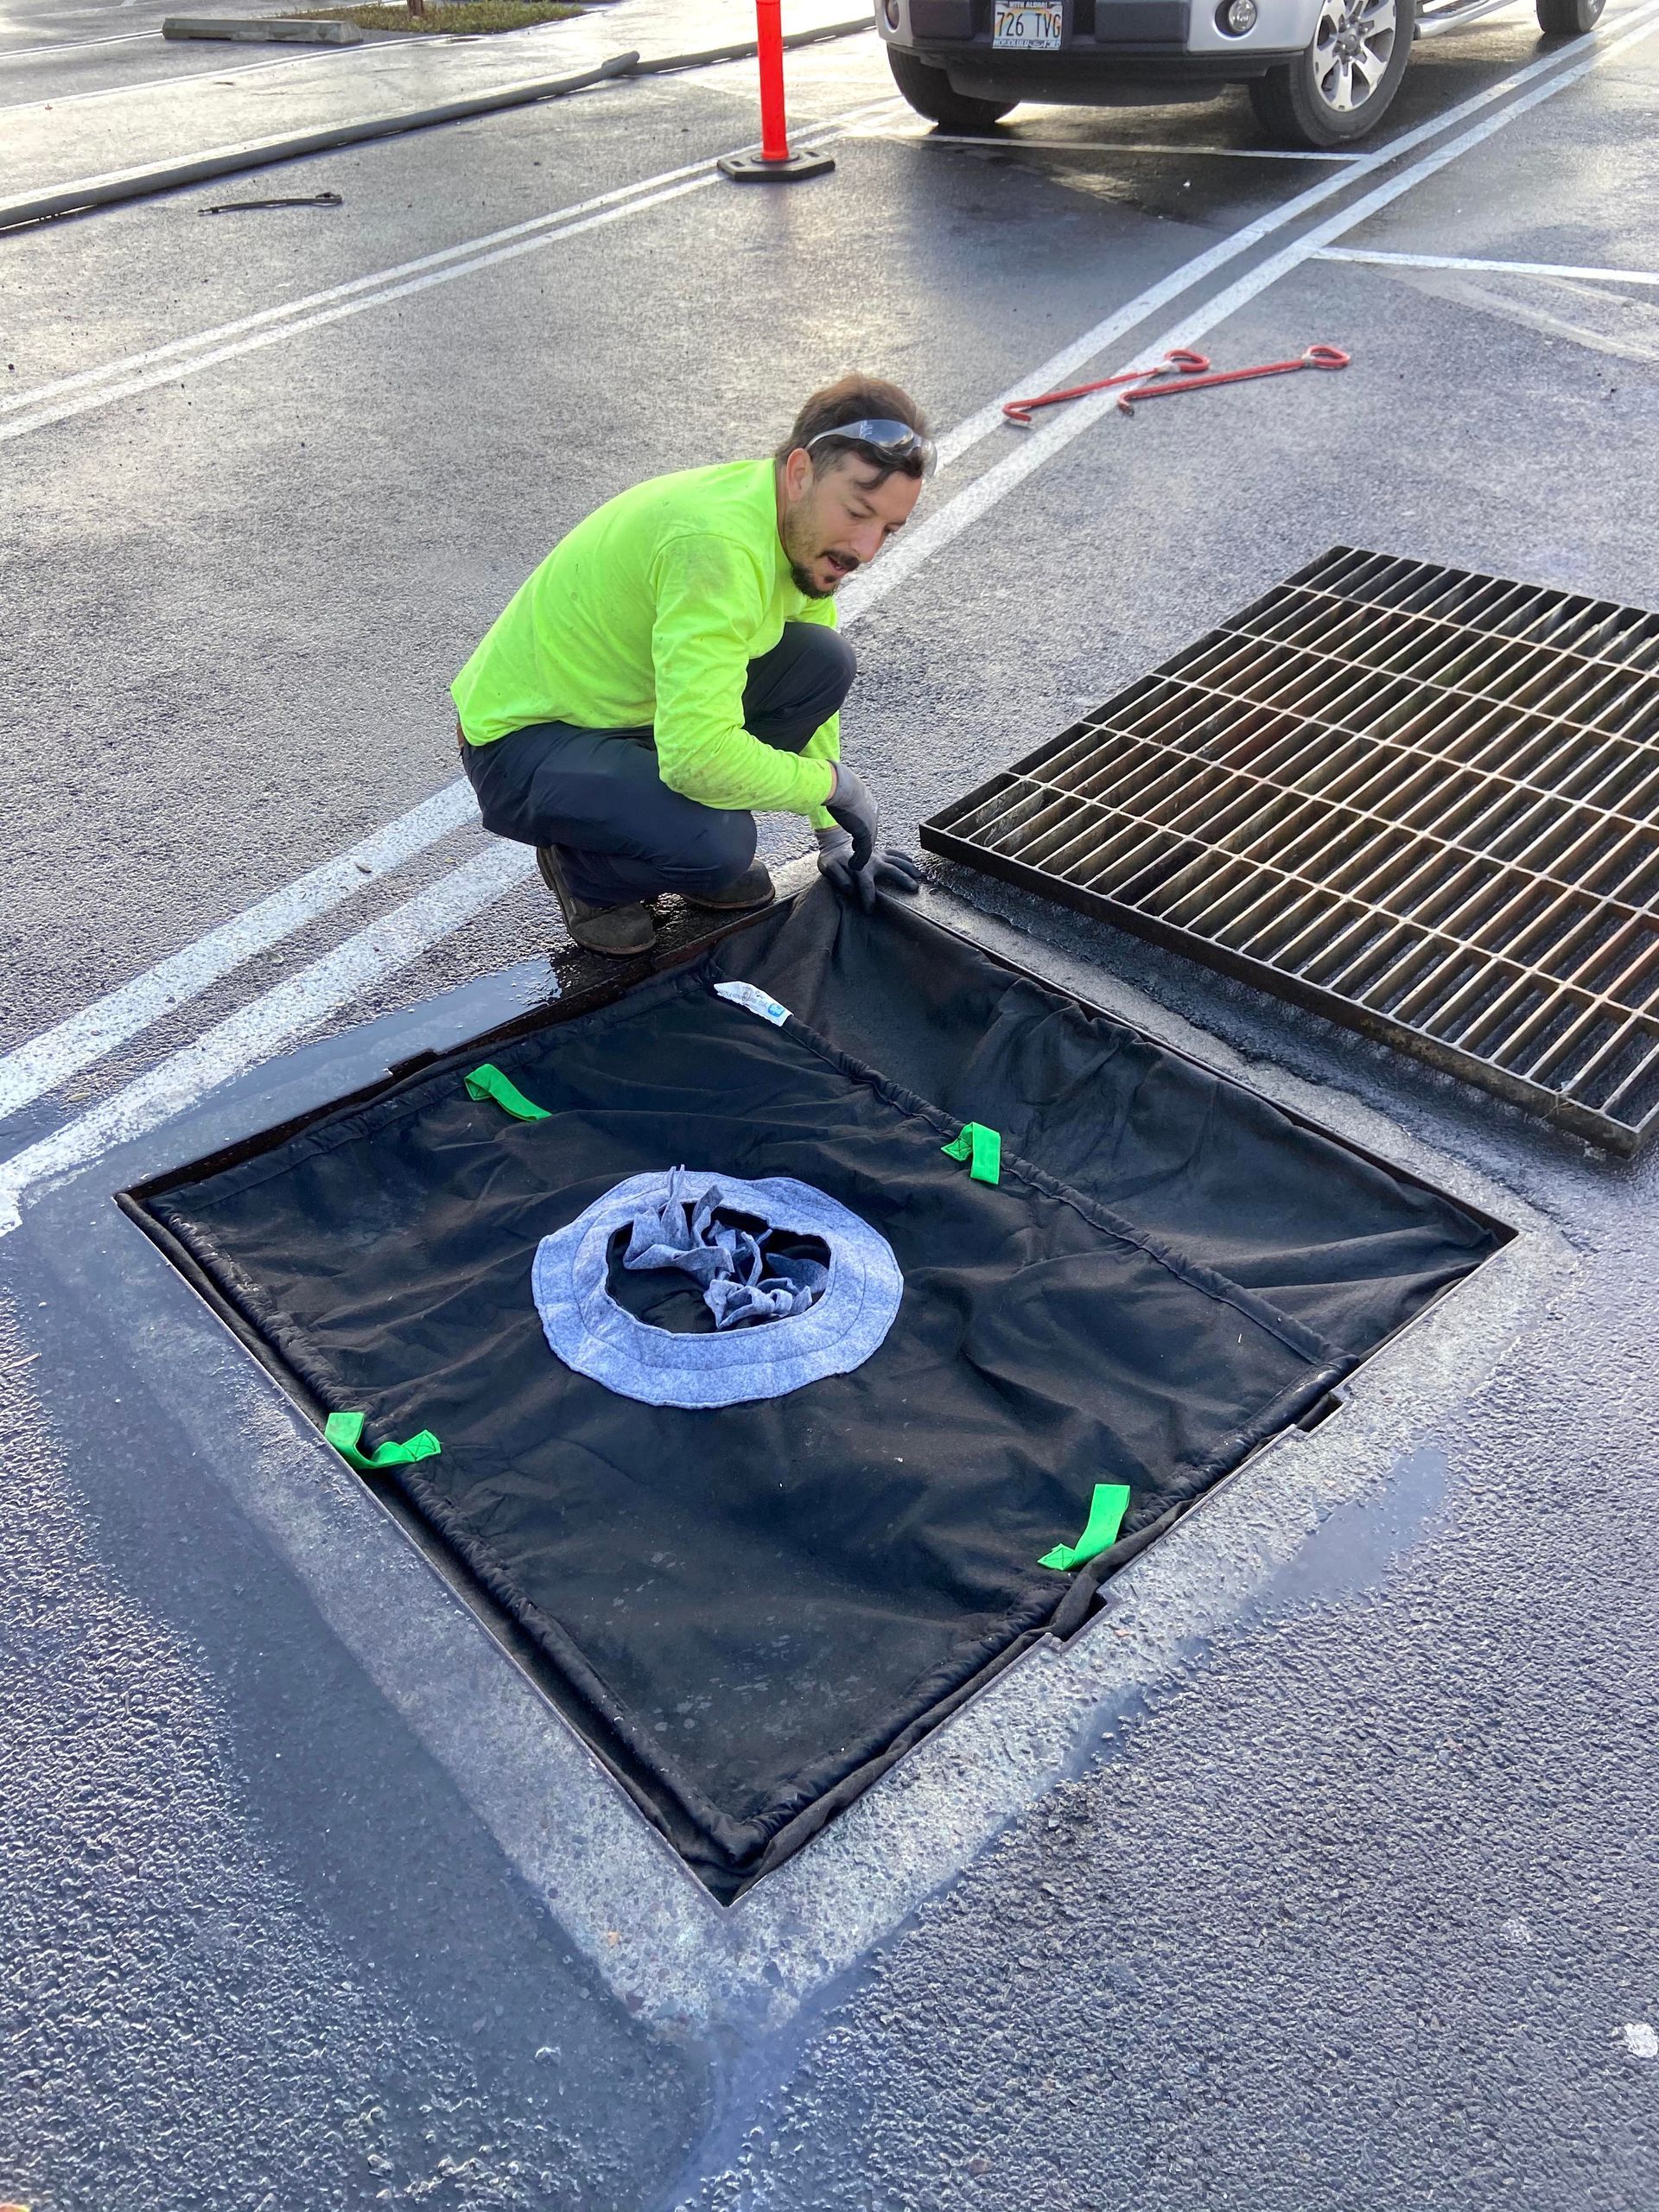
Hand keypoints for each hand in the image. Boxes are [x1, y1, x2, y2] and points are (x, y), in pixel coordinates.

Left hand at [815, 826, 923, 912]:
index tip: (869, 911)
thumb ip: (839, 879)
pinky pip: (894, 853)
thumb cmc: (831, 859)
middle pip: (891, 870)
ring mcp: (877, 854)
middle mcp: (872, 860)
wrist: (833, 843)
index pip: (866, 886)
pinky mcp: (879, 851)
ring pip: (897, 860)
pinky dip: (904, 857)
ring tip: (919, 876)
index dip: (868, 899)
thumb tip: (850, 890)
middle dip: (902, 879)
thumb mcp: (829, 868)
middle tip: (914, 889)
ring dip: (908, 868)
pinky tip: (912, 863)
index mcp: (859, 868)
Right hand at [824, 760, 878, 874]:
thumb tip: (820, 785)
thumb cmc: (831, 780)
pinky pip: (865, 850)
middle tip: (858, 854)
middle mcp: (872, 810)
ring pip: (869, 843)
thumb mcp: (835, 785)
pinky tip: (854, 865)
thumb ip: (833, 791)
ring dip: (862, 854)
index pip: (867, 818)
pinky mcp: (865, 832)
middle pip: (869, 831)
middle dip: (863, 842)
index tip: (855, 840)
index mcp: (867, 798)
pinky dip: (860, 859)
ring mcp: (870, 821)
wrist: (837, 783)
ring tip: (855, 864)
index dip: (860, 830)